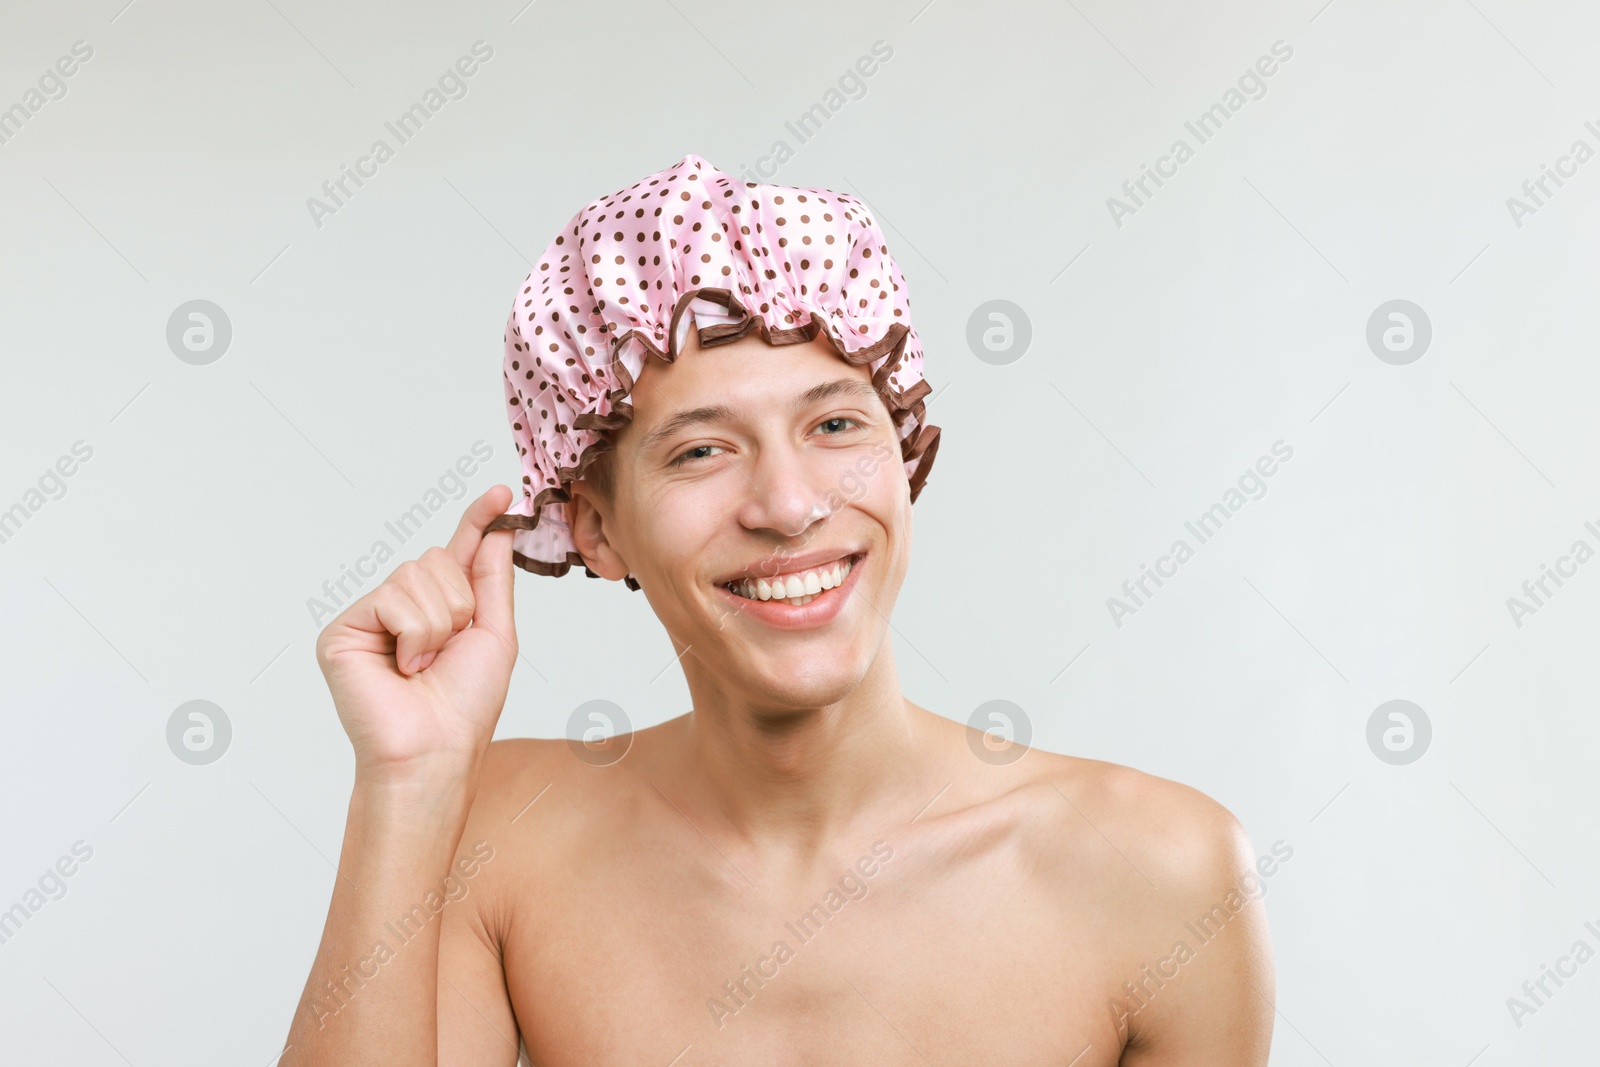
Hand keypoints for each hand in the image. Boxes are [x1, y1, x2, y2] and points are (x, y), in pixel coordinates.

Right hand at [314, 485, 518, 782]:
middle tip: (448, 651)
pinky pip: (393, 598)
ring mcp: (369, 617)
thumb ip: (492, 580)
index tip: (501, 492)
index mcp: (438, 610)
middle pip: (436, 558)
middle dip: (458, 603)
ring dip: (437, 624)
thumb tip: (498, 531)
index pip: (457, 554)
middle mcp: (400, 608)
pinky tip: (402, 667)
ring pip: (416, 574)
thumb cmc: (464, 707)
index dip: (477, 521)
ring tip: (424, 665)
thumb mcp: (494, 635)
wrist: (434, 750)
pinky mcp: (342, 629)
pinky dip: (412, 634)